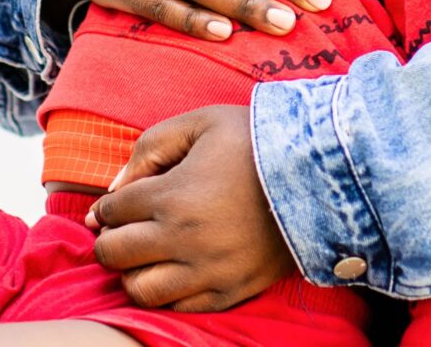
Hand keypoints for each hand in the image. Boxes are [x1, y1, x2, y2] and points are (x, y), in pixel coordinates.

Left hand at [89, 105, 298, 310]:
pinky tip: (179, 270)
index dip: (107, 207)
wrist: (323, 174)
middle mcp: (184, 238)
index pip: (111, 211)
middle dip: (111, 240)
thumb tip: (114, 188)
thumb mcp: (202, 122)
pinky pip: (180, 308)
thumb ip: (150, 147)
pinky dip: (169, 293)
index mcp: (173, 195)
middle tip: (126, 229)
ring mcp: (208, 270)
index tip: (118, 204)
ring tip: (150, 254)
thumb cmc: (258, 141)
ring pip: (140, 289)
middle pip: (115, 254)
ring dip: (135, 272)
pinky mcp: (231, 290)